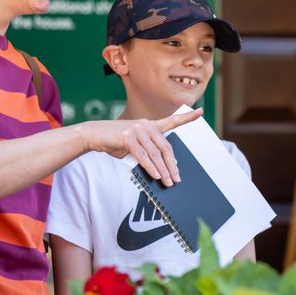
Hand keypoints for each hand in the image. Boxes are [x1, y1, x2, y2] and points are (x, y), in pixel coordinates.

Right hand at [81, 108, 202, 185]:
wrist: (94, 134)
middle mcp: (146, 125)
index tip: (200, 112)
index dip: (187, 117)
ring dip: (162, 170)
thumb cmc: (115, 141)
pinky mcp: (128, 137)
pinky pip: (143, 155)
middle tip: (176, 179)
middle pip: (165, 148)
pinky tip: (155, 175)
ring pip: (155, 154)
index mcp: (150, 125)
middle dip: (172, 165)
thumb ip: (147, 153)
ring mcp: (137, 130)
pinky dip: (150, 167)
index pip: (172, 121)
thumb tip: (160, 169)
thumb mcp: (134, 146)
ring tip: (167, 182)